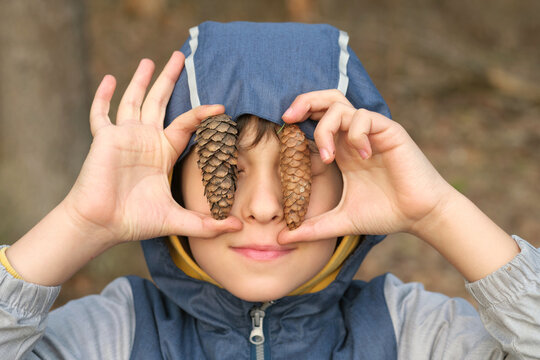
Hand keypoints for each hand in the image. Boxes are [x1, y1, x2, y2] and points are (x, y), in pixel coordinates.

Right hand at [63, 52, 241, 243]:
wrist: (103, 225)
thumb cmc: (136, 221)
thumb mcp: (177, 220)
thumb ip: (206, 224)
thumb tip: (237, 229)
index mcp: (163, 152)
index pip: (186, 124)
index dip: (202, 114)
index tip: (220, 107)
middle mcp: (145, 140)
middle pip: (160, 102)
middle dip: (169, 79)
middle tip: (180, 57)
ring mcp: (124, 137)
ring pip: (133, 100)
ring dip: (141, 80)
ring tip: (150, 60)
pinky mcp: (104, 139)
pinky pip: (101, 113)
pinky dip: (103, 97)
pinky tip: (108, 79)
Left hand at [278, 89, 456, 242]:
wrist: (419, 216)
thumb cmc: (385, 214)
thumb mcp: (341, 220)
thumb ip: (312, 227)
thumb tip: (281, 238)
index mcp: (341, 150)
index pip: (316, 120)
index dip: (297, 119)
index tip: (281, 132)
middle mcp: (353, 137)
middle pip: (326, 101)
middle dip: (304, 102)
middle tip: (288, 118)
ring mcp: (371, 133)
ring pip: (341, 106)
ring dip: (326, 127)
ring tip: (328, 157)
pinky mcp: (389, 132)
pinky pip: (365, 118)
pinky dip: (356, 134)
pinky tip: (362, 157)